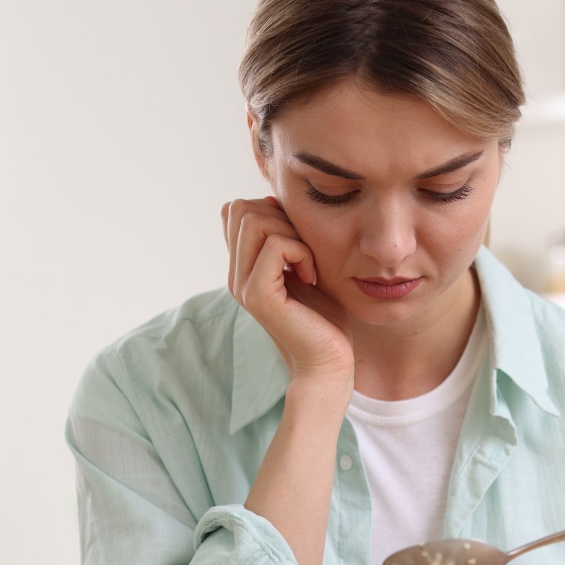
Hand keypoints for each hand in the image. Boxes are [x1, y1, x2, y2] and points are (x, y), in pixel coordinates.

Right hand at [222, 197, 352, 380]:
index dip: (269, 210)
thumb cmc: (326, 320)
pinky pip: (275, 245)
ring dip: (292, 233)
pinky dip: (301, 252)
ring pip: (254, 219)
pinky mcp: (259, 296)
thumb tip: (275, 201)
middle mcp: (236, 275)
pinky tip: (311, 276)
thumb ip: (288, 239)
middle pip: (241, 208)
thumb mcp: (306, 268)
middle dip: (281, 217)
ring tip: (308, 264)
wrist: (330, 363)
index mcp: (243, 267)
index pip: (234, 211)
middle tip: (305, 251)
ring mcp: (243, 285)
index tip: (297, 240)